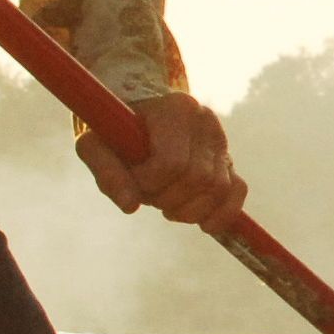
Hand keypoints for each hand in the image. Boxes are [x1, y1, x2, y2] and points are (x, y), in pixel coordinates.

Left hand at [81, 92, 247, 225]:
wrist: (137, 115)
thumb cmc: (114, 131)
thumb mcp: (96, 146)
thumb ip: (108, 173)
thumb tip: (130, 206)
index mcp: (175, 109)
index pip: (172, 162)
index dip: (149, 183)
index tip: (134, 180)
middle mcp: (205, 120)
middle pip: (197, 179)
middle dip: (167, 198)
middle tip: (148, 194)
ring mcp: (220, 140)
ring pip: (218, 189)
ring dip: (188, 210)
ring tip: (166, 204)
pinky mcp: (227, 160)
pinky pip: (237, 191)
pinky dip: (223, 214)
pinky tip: (203, 224)